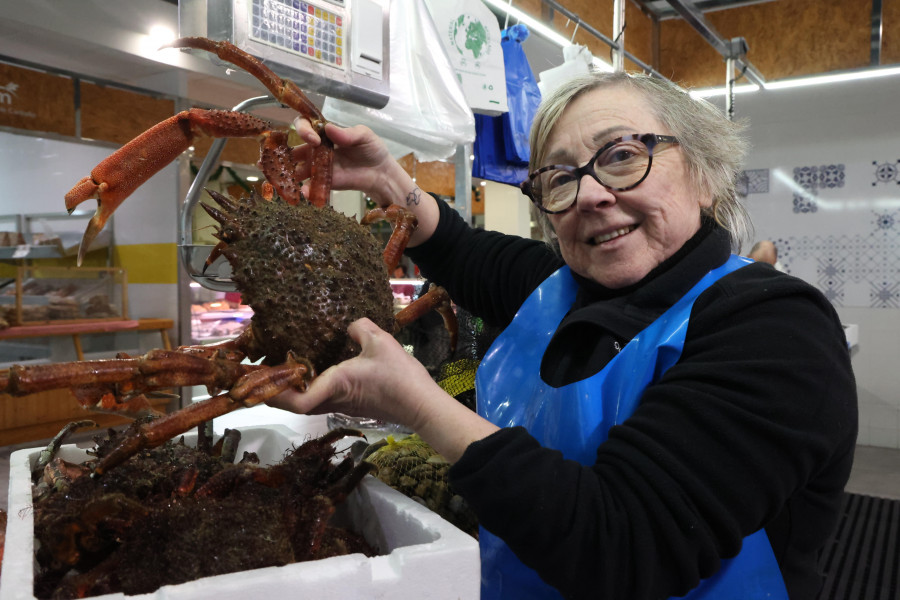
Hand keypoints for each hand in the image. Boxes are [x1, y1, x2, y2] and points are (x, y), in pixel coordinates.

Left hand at [268, 317, 437, 427]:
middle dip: (275, 390)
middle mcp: (333, 400)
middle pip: (294, 404)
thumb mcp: (380, 341)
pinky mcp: (351, 405)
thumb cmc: (399, 376)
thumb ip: (359, 327)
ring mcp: (341, 406)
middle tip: (263, 370)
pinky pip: (321, 398)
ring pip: (307, 402)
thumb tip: (349, 326)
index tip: (261, 379)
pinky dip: (310, 387)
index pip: (295, 402)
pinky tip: (314, 369)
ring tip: (285, 367)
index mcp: (335, 384)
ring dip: (292, 389)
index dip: (274, 394)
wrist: (421, 405)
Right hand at [292, 119, 402, 205]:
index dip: (304, 130)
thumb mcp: (364, 135)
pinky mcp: (325, 183)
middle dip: (290, 151)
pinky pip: (312, 186)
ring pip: (299, 168)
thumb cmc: (372, 149)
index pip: (305, 125)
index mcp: (325, 133)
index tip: (313, 139)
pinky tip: (306, 192)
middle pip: (296, 148)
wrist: (380, 172)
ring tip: (290, 176)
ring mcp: (319, 167)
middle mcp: (318, 149)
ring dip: (292, 172)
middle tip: (294, 157)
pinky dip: (307, 189)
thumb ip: (348, 133)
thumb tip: (329, 128)